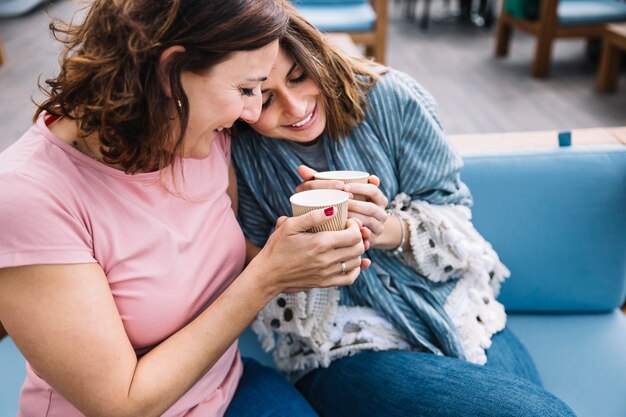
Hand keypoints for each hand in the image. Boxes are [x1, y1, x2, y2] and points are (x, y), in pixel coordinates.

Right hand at [251, 206, 369, 295]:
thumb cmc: (277, 247)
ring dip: (357, 252)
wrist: (268, 274)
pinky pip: (349, 278)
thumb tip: (334, 210)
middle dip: (359, 237)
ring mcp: (327, 273)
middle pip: (358, 248)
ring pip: (356, 262)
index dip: (355, 226)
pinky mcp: (325, 283)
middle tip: (350, 232)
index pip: (354, 235)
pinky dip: (355, 269)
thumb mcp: (290, 226)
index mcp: (321, 243)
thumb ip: (312, 216)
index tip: (348, 222)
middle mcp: (327, 260)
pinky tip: (350, 262)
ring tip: (349, 244)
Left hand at [296, 165, 387, 247]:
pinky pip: (369, 238)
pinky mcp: (374, 239)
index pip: (372, 189)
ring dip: (356, 219)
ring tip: (342, 218)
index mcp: (377, 197)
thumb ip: (319, 181)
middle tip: (339, 203)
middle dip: (355, 205)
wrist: (361, 228)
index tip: (344, 187)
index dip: (360, 188)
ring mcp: (379, 225)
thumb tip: (300, 169)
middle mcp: (381, 211)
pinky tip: (349, 234)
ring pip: (369, 222)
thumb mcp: (339, 192)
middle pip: (370, 207)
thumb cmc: (345, 205)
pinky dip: (360, 236)